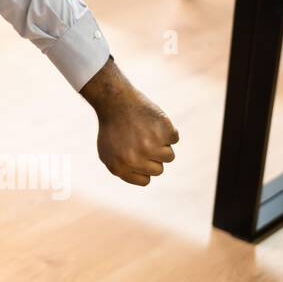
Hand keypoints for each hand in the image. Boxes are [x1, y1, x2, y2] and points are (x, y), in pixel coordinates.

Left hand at [81, 57, 178, 185]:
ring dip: (161, 144)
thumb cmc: (112, 128)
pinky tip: (152, 122)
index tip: (136, 153)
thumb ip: (124, 170)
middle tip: (140, 140)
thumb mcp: (107, 153)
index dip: (143, 166)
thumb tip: (145, 180)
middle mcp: (134, 160)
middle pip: (159, 170)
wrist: (115, 101)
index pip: (146, 180)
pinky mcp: (162, 131)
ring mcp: (149, 146)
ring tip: (146, 131)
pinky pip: (174, 138)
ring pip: (169, 156)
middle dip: (153, 156)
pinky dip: (167, 130)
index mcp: (119, 168)